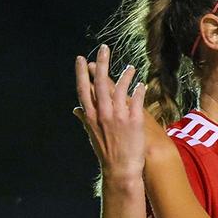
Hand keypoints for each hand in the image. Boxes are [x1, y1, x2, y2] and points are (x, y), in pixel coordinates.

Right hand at [74, 44, 146, 178]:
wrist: (120, 170)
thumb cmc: (106, 153)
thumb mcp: (92, 135)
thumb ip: (85, 119)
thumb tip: (76, 109)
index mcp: (90, 116)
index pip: (84, 89)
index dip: (82, 73)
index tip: (81, 58)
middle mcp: (103, 114)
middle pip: (101, 83)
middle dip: (102, 63)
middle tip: (104, 48)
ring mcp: (119, 117)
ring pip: (121, 89)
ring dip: (126, 75)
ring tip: (131, 67)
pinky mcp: (135, 120)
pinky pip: (137, 99)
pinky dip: (139, 90)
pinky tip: (141, 83)